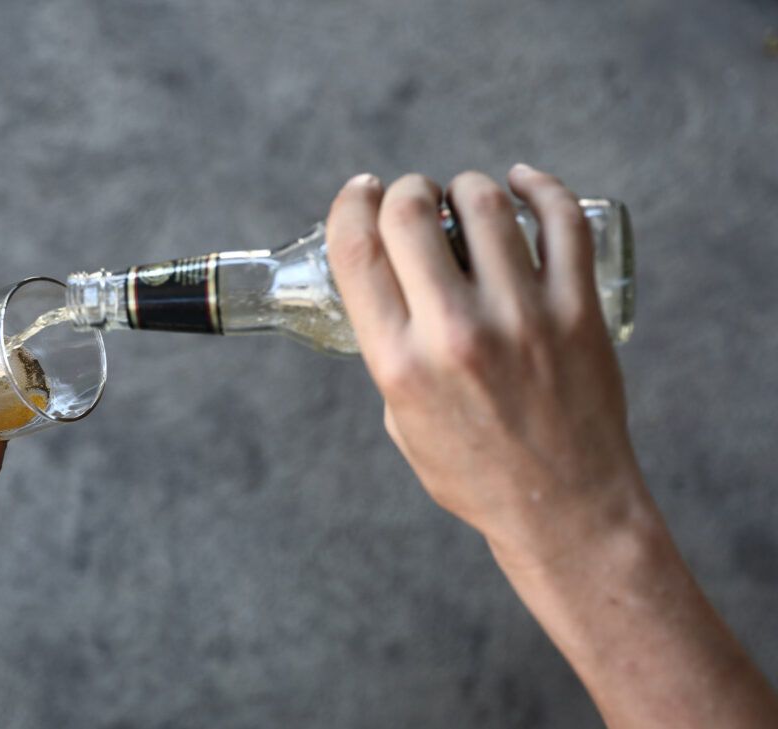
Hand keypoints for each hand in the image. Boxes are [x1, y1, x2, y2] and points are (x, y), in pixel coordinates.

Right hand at [325, 166, 644, 563]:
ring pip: (485, 204)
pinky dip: (538, 187)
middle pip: (411, 213)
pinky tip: (522, 183)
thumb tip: (396, 286)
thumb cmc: (473, 470)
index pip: (356, 250)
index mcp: (400, 362)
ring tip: (464, 198)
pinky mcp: (579, 311)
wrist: (564, 509)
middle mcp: (456, 333)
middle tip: (414, 197)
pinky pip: (562, 221)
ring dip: (464, 187)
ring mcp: (524, 318)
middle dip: (405, 189)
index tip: (359, 193)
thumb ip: (391, 350)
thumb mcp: (399, 418)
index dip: (349, 204)